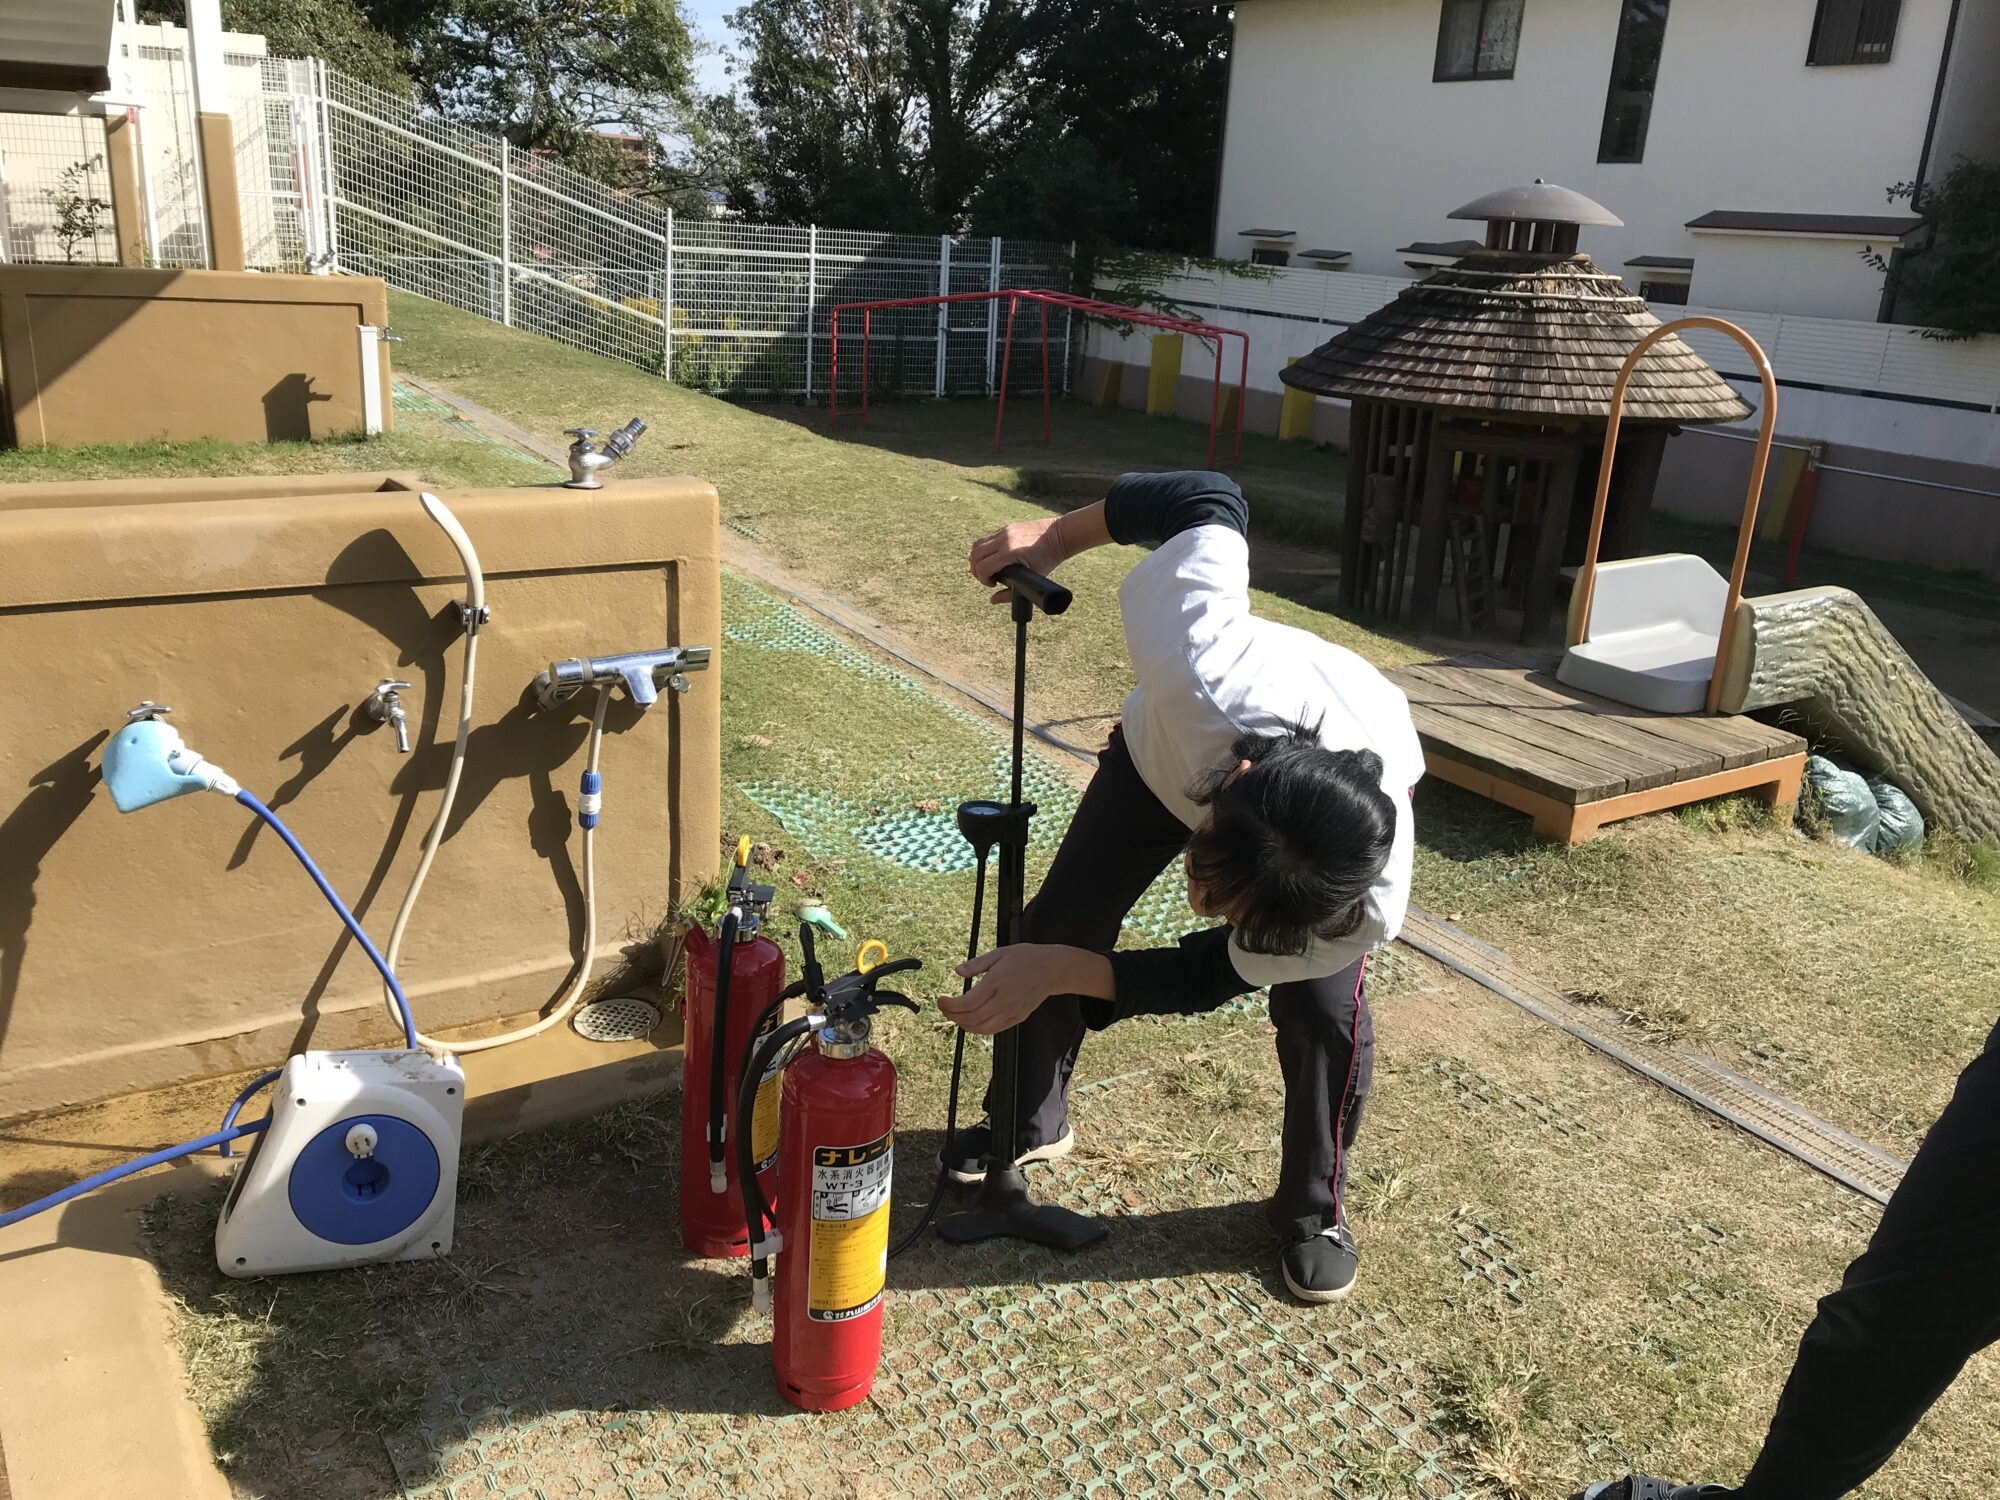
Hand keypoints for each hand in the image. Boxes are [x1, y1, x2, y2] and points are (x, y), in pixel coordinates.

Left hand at [939, 944, 1105, 1034]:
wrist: (1053, 970)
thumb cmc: (1026, 958)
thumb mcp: (1000, 953)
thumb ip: (977, 964)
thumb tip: (957, 971)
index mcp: (998, 982)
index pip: (967, 1002)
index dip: (950, 1005)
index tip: (940, 1000)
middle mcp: (1004, 1000)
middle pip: (971, 1018)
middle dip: (952, 1015)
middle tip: (943, 1007)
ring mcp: (1012, 1011)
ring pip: (982, 1028)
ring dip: (963, 1025)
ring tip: (954, 1015)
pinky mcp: (1017, 1018)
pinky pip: (994, 1029)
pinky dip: (978, 1028)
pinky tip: (971, 1021)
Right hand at [968, 516, 1064, 602]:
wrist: (1059, 535)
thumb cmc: (1049, 558)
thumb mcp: (1032, 579)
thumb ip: (1011, 593)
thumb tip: (993, 600)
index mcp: (1010, 553)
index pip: (982, 567)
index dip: (983, 579)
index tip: (992, 584)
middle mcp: (1004, 540)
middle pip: (974, 556)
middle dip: (976, 570)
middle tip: (987, 578)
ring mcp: (1004, 531)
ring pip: (977, 545)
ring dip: (977, 559)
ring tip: (987, 568)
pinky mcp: (1006, 527)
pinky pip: (986, 538)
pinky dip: (984, 550)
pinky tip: (994, 558)